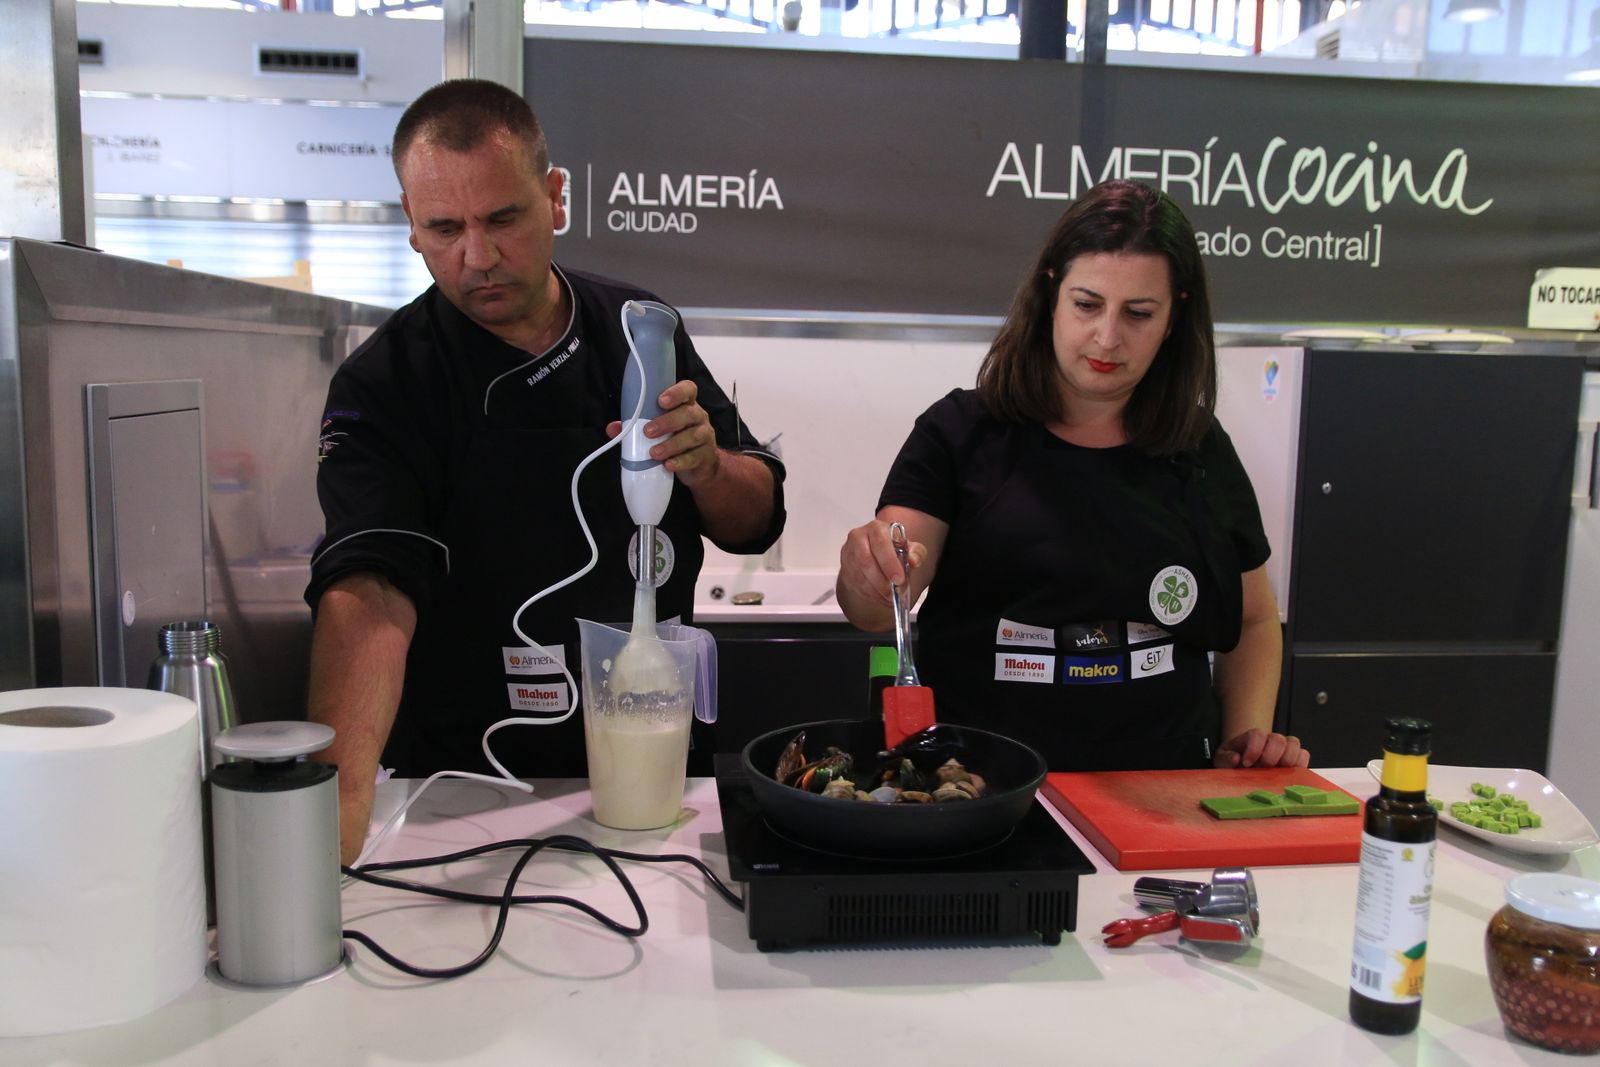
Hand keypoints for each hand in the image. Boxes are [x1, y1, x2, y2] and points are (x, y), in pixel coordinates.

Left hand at [605, 379, 720, 486]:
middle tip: (648, 432)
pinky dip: (680, 462)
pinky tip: (668, 465)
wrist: (700, 466)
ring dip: (671, 444)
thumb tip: (612, 428)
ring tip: (653, 453)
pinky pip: (695, 457)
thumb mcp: (658, 431)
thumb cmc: (675, 440)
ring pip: (692, 436)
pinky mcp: (706, 456)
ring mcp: (705, 436)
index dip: (676, 392)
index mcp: (686, 405)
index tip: (660, 400)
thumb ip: (635, 427)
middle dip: (667, 421)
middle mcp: (699, 417)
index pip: (688, 390)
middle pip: (688, 413)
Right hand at [838, 519, 926, 610]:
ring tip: (890, 597)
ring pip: (859, 576)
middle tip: (894, 593)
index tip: (899, 579)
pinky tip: (881, 597)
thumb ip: (916, 552)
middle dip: (881, 581)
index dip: (889, 562)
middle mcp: (858, 538)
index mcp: (876, 528)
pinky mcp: (845, 569)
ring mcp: (849, 554)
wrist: (876, 552)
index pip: (880, 543)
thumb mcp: (910, 547)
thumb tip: (913, 561)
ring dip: (876, 590)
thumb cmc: (892, 548)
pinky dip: (870, 594)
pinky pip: (855, 585)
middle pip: (865, 561)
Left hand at [1215, 728, 1309, 768]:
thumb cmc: (1234, 765)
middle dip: (1270, 756)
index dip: (1254, 748)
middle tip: (1262, 769)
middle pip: (1278, 739)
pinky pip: (1304, 756)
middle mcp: (1270, 740)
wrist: (1244, 771)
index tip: (1246, 763)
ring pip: (1294, 744)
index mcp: (1252, 738)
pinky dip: (1299, 765)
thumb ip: (1225, 758)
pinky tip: (1287, 776)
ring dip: (1286, 760)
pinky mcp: (1295, 760)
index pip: (1258, 734)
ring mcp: (1284, 749)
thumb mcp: (1222, 762)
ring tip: (1276, 774)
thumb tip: (1235, 758)